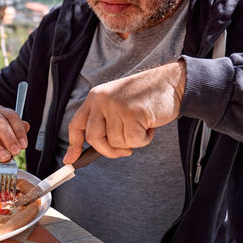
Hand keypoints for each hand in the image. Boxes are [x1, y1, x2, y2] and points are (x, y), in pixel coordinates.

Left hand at [63, 61, 185, 163]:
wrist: (171, 82)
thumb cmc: (145, 97)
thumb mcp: (117, 103)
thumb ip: (104, 121)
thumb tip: (93, 149)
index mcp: (95, 97)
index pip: (76, 124)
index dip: (73, 145)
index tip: (71, 160)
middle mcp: (101, 100)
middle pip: (93, 138)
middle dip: (108, 151)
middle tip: (124, 151)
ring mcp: (116, 106)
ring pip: (116, 143)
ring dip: (133, 141)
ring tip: (142, 125)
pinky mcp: (132, 113)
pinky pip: (133, 141)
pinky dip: (144, 139)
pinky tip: (150, 125)